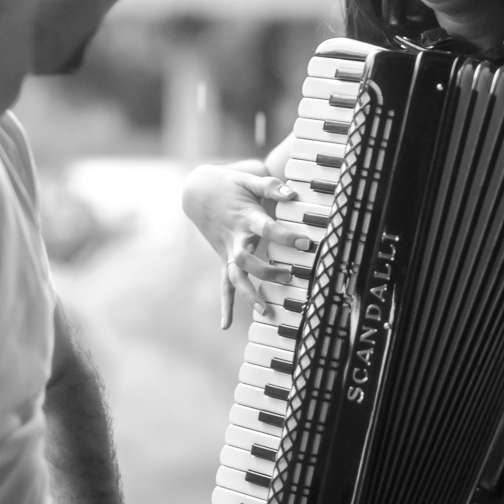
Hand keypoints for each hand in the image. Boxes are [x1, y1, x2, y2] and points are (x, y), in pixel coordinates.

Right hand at [181, 164, 313, 328]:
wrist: (198, 191)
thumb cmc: (229, 185)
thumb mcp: (249, 179)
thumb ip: (270, 186)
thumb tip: (292, 194)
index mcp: (245, 217)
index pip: (267, 229)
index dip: (286, 236)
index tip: (305, 244)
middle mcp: (235, 238)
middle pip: (248, 259)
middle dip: (267, 271)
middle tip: (290, 275)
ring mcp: (228, 250)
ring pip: (236, 276)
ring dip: (249, 294)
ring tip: (266, 311)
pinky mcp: (224, 257)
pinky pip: (224, 283)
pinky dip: (225, 304)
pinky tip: (226, 324)